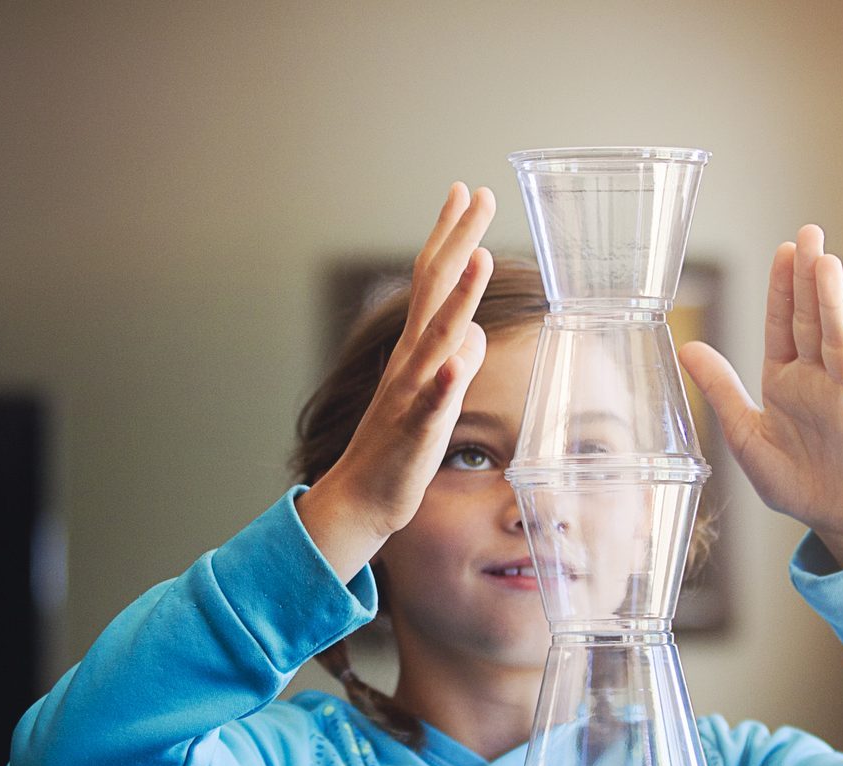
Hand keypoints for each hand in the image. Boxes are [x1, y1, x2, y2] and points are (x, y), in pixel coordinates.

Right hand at [299, 183, 495, 581]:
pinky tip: (458, 358)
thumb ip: (458, 359)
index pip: (433, 279)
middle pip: (434, 290)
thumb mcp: (437, 395)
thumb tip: (479, 331)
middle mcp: (410, 360)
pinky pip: (430, 404)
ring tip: (477, 257)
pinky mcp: (415, 432)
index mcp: (417, 348)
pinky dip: (444, 380)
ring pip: (435, 339)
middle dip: (456, 241)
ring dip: (456, 298)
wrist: (363, 498)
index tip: (467, 191)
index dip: (450, 235)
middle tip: (478, 195)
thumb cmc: (400, 446)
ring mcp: (410, 394)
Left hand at [679, 225, 842, 568]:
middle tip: (809, 233)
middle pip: (811, 318)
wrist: (837, 518)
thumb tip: (685, 346)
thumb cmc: (794, 481)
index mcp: (784, 379)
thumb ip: (719, 389)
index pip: (781, 323)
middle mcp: (816, 377)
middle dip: (808, 277)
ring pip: (836, 338)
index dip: (781, 288)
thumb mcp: (744, 435)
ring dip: (832, 301)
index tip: (783, 250)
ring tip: (827, 262)